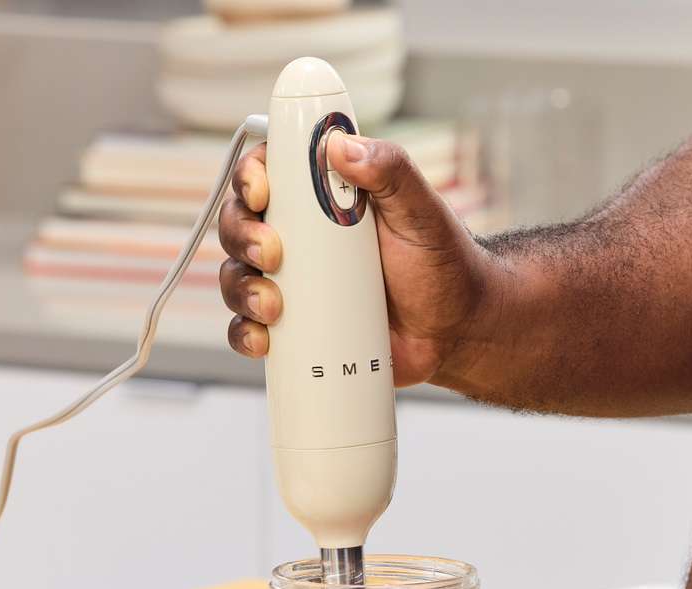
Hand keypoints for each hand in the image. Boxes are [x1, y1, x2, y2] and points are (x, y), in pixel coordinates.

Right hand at [217, 132, 498, 387]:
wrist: (455, 330)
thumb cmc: (441, 263)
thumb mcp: (422, 212)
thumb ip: (391, 171)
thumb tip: (341, 145)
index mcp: (322, 196)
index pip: (269, 170)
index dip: (250, 174)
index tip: (263, 192)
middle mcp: (298, 234)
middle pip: (239, 221)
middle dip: (242, 235)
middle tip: (272, 254)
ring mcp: (292, 281)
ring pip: (236, 274)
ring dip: (240, 288)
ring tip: (273, 306)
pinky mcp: (293, 326)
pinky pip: (249, 327)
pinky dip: (245, 333)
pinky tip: (263, 339)